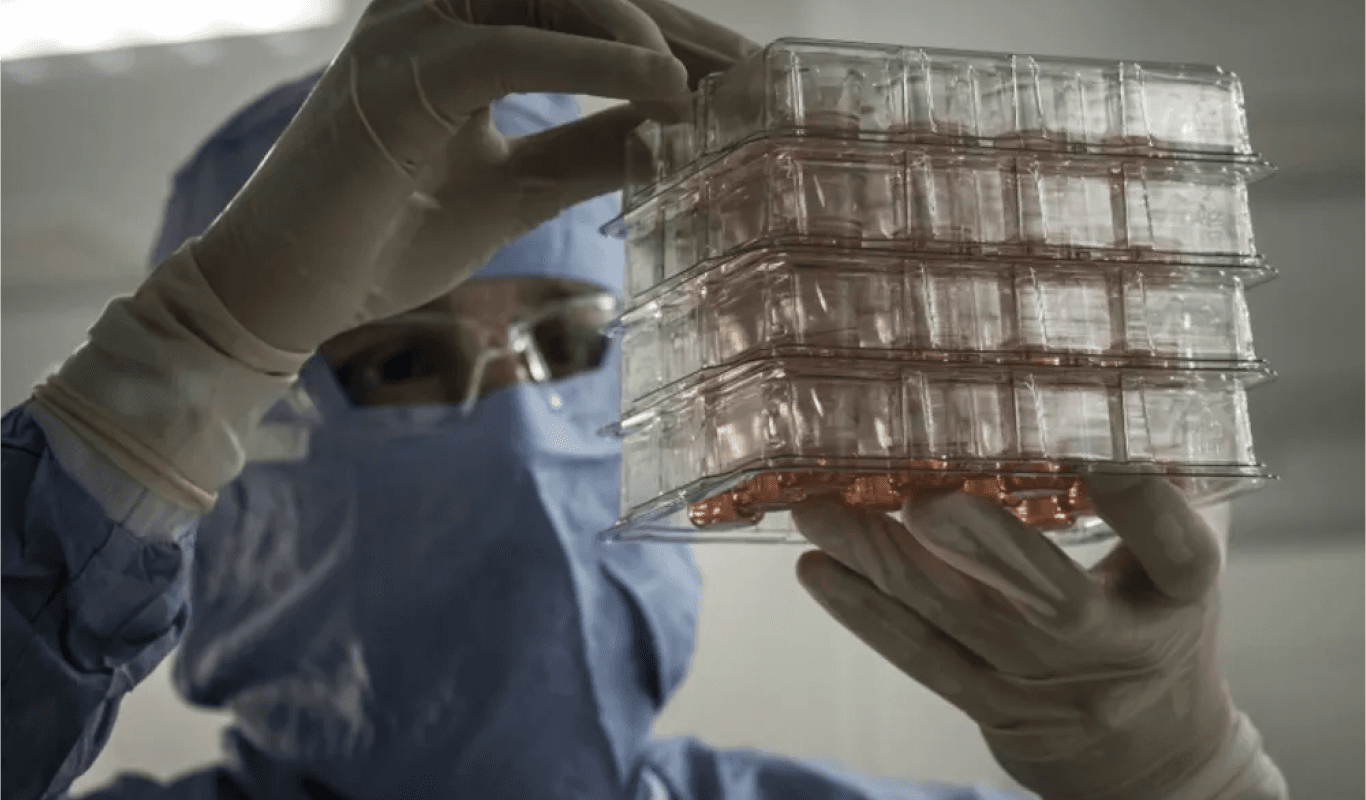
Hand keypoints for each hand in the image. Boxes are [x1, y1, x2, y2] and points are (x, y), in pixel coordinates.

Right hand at [193, 0, 757, 352]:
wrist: (285, 290)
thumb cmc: (387, 234)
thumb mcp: (517, 187)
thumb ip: (589, 148)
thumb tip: (673, 130)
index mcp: (465, 29)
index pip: (587, 14)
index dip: (672, 39)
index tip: (748, 76)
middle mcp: (437, 9)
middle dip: (678, 30)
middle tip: (758, 75)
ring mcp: (412, 28)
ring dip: (644, 33)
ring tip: (715, 87)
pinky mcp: (398, 70)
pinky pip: (510, 46)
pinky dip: (594, 63)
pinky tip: (663, 86)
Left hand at [791, 476, 1255, 799]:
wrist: (1144, 748)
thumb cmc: (1153, 616)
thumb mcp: (1176, 561)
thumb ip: (1153, 488)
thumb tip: (1117, 378)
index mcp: (1180, 597)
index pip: (1175, 550)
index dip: (1140, 502)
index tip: (1097, 449)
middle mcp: (1115, 646)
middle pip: (1051, 600)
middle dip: (981, 543)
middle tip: (921, 494)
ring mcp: (1046, 683)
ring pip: (959, 622)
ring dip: (883, 561)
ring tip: (820, 510)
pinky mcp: (990, 705)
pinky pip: (921, 658)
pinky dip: (864, 612)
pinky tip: (817, 568)